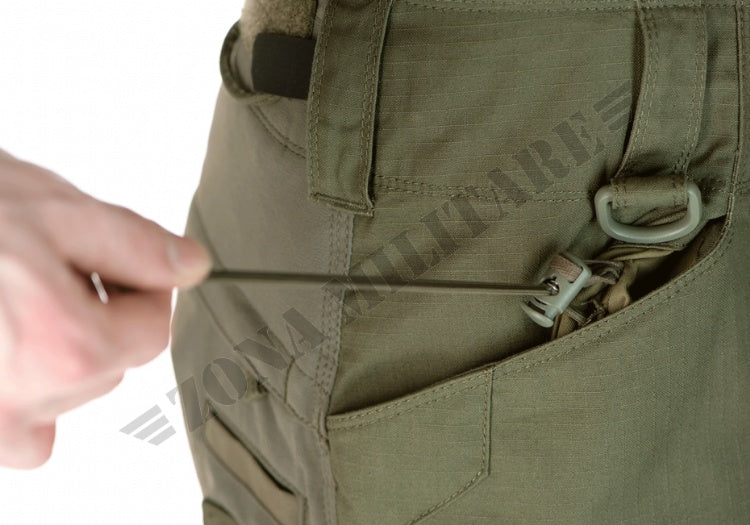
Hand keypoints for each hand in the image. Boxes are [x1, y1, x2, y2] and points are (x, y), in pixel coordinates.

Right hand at [0, 149, 210, 467]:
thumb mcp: (57, 212)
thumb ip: (136, 246)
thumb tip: (190, 266)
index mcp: (66, 347)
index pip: (151, 334)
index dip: (145, 291)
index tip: (124, 266)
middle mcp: (24, 400)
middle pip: (107, 367)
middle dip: (98, 318)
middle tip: (52, 270)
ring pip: (64, 398)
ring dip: (58, 356)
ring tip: (12, 300)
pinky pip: (18, 434)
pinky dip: (22, 396)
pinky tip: (6, 345)